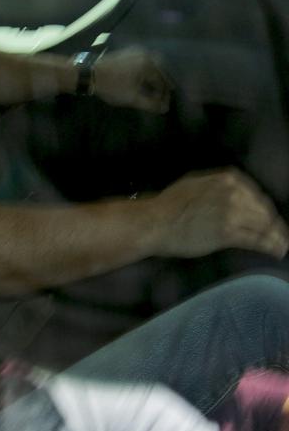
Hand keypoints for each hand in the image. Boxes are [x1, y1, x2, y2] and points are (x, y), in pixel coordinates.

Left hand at [92, 48, 172, 113]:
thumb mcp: (131, 98)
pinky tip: (144, 80)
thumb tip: (165, 109)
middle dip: (162, 85)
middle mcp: (145, 54)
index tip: (163, 105)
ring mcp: (136, 51)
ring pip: (153, 66)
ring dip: (156, 78)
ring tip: (156, 90)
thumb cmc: (111, 86)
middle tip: (164, 96)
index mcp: (148, 64)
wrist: (88, 73)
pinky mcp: (127, 53)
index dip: (164, 95)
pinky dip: (147, 71)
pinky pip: (144, 62)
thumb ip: (150, 104)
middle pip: (160, 72)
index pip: (162, 82)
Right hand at [147, 169, 288, 259]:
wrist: (154, 222)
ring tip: (282, 245)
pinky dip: (270, 246)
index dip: (264, 209)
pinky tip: (276, 251)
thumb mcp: (195, 185)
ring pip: (264, 225)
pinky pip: (256, 240)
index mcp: (226, 179)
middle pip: (264, 210)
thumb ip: (217, 187)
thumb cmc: (168, 205)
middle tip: (279, 234)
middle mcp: (233, 193)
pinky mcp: (229, 233)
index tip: (268, 218)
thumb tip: (231, 194)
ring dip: (277, 236)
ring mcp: (232, 213)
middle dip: (273, 223)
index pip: (256, 195)